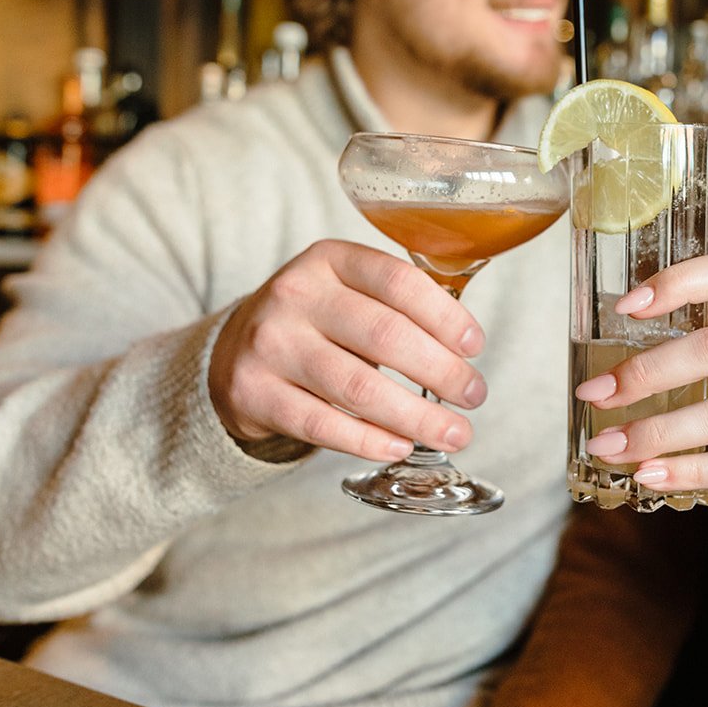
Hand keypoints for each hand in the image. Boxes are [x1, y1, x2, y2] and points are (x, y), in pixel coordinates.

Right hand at [208, 239, 487, 461]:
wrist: (232, 353)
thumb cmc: (315, 322)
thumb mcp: (347, 289)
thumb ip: (398, 305)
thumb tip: (464, 349)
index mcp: (329, 260)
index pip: (399, 282)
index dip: (446, 316)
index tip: (475, 346)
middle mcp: (295, 295)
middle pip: (385, 336)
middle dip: (442, 372)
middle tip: (474, 396)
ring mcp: (271, 344)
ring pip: (358, 387)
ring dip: (417, 416)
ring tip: (455, 432)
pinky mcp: (254, 392)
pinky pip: (322, 424)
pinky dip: (369, 440)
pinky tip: (401, 446)